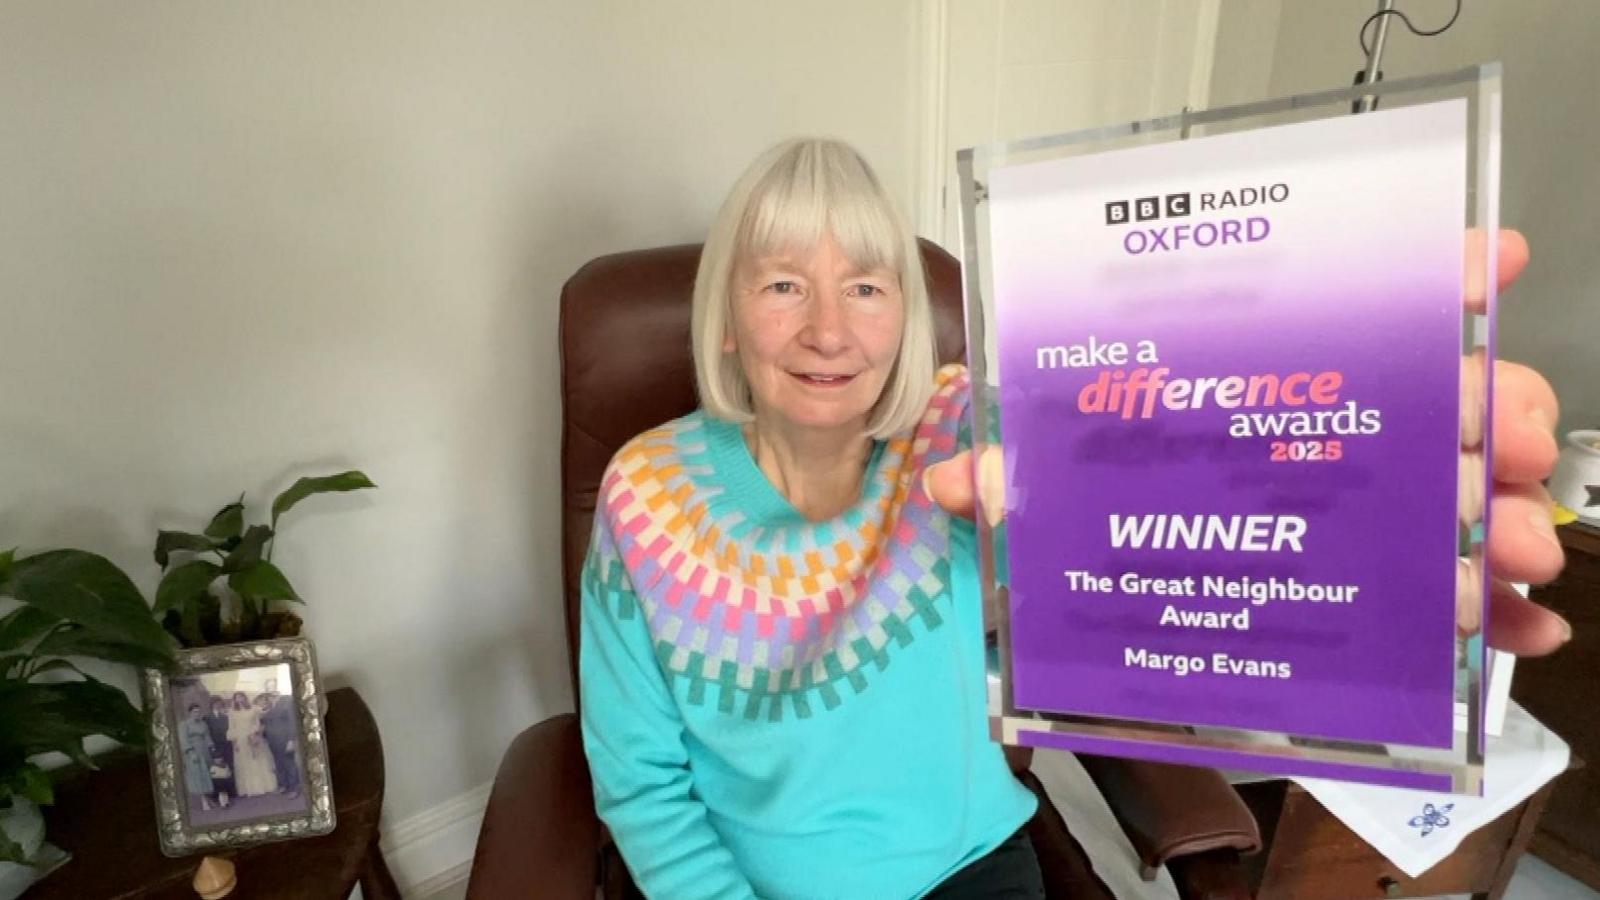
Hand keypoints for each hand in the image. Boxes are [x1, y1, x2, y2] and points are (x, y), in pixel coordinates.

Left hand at [926, 229, 1569, 655]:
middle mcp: (1332, 428)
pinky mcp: (1382, 582)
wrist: (1124, 619)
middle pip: (1443, 396)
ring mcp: (1367, 505)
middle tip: (1505, 444)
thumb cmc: (1102, 519)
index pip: (1367, 300)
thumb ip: (1018, 476)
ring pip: (1468, 490)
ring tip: (1512, 544)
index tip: (1488, 260)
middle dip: (1492, 410)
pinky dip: (1498, 610)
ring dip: (1505, 513)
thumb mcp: (1058, 492)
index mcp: (1266, 381)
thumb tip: (949, 481)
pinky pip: (1456, 590)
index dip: (1434, 271)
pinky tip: (1521, 622)